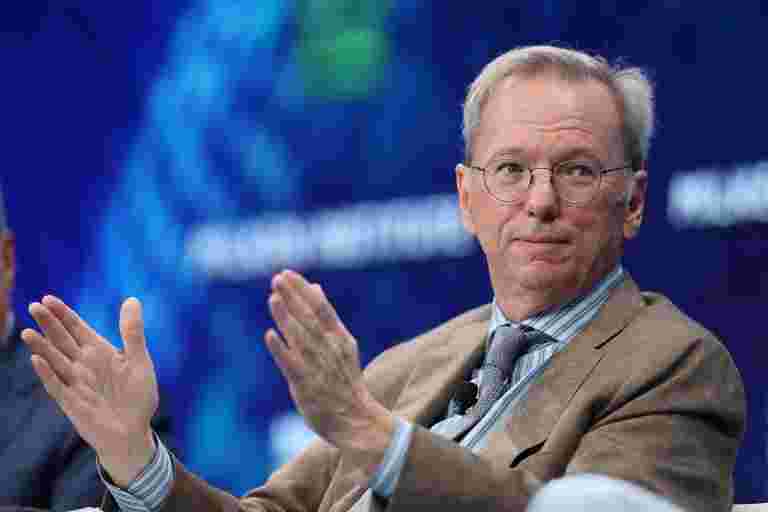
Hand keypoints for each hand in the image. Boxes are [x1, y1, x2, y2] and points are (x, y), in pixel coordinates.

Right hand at [22, 296, 157, 486]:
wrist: (134, 432)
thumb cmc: (138, 396)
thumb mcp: (139, 361)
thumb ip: (132, 333)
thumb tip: (132, 299)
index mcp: (99, 352)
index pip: (77, 328)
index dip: (63, 314)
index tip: (48, 298)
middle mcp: (83, 365)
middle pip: (62, 340)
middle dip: (49, 324)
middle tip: (34, 306)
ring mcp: (75, 383)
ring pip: (55, 361)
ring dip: (42, 347)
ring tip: (29, 332)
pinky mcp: (72, 403)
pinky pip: (57, 386)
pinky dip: (48, 374)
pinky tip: (37, 361)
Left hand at [266, 270, 394, 475]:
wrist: (356, 418)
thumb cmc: (344, 379)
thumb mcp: (341, 342)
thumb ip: (326, 316)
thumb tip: (315, 287)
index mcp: (339, 337)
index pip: (320, 307)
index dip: (303, 290)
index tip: (287, 274)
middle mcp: (329, 348)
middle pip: (308, 318)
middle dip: (292, 297)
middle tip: (277, 278)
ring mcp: (318, 366)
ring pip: (299, 337)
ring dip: (285, 317)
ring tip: (272, 298)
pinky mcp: (306, 384)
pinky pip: (292, 365)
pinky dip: (281, 350)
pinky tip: (269, 335)